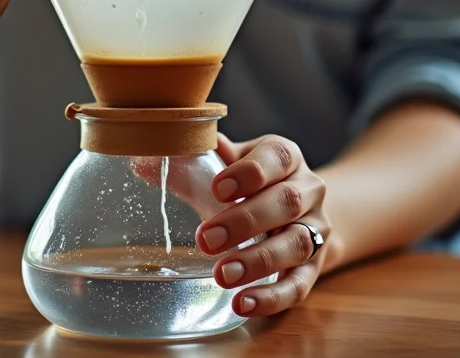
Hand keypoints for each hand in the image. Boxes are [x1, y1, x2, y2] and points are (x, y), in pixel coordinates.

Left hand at [195, 133, 330, 317]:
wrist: (301, 214)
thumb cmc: (252, 187)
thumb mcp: (228, 170)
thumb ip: (192, 166)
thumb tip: (142, 164)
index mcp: (286, 157)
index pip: (276, 156)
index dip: (250, 172)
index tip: (218, 188)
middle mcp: (309, 190)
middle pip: (287, 201)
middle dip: (245, 220)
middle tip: (206, 239)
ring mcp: (317, 230)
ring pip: (297, 243)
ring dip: (259, 261)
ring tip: (222, 274)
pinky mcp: (315, 267)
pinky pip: (300, 285)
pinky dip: (272, 297)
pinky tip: (242, 303)